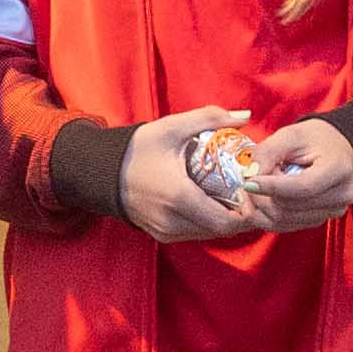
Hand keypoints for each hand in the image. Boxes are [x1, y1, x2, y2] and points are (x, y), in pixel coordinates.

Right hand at [115, 106, 264, 243]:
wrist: (102, 172)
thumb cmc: (138, 149)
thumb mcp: (172, 128)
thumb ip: (210, 118)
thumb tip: (245, 116)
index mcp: (180, 197)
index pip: (227, 221)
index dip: (246, 211)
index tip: (251, 190)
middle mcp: (174, 221)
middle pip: (221, 230)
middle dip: (239, 214)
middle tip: (245, 191)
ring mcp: (166, 231)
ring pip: (209, 234)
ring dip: (224, 219)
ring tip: (230, 195)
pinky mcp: (161, 235)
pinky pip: (194, 233)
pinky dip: (207, 221)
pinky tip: (209, 201)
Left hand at [236, 116, 352, 229]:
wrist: (332, 149)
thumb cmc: (314, 139)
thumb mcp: (290, 134)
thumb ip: (269, 150)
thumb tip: (250, 173)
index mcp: (339, 168)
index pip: (303, 187)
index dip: (272, 187)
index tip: (248, 182)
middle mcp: (342, 194)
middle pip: (290, 206)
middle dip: (263, 194)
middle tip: (252, 178)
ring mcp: (333, 210)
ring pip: (284, 219)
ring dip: (262, 205)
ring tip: (258, 185)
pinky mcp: (320, 220)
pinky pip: (285, 226)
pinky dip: (266, 215)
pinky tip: (260, 199)